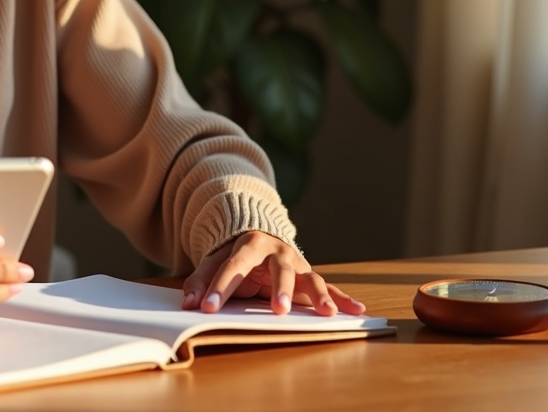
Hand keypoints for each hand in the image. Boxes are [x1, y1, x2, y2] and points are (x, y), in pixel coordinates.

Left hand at [180, 231, 364, 316]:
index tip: (207, 308)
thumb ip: (200, 280)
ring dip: (320, 296)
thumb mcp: (213, 261)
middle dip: (280, 290)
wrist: (259, 234)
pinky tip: (358, 310)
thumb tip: (189, 303)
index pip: (233, 267)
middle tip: (278, 310)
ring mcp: (297, 263)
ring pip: (310, 278)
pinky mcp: (309, 275)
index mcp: (249, 244)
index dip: (219, 288)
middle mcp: (277, 251)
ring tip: (327, 313)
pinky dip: (343, 299)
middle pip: (279, 270)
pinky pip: (329, 287)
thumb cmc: (234, 255)